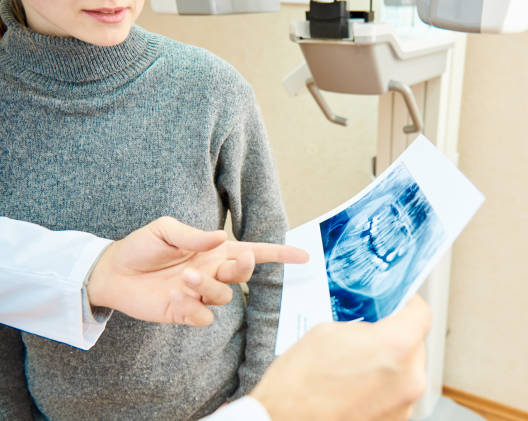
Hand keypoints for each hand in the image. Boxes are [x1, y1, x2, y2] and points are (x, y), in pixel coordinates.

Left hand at [87, 216, 307, 325]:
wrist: (114, 271)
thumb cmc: (142, 246)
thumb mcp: (165, 230)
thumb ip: (194, 235)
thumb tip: (222, 238)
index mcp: (215, 250)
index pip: (255, 251)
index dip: (280, 254)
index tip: (304, 256)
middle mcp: (213, 272)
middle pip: (244, 274)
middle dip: (239, 269)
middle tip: (219, 263)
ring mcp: (201, 294)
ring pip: (225, 297)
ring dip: (208, 288)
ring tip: (183, 278)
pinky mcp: (186, 312)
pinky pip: (205, 317)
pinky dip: (193, 308)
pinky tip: (174, 298)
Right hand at [250, 295, 431, 420]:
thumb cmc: (299, 382)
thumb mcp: (328, 330)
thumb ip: (362, 325)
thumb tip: (373, 325)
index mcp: (395, 346)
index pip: (422, 314)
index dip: (409, 304)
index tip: (399, 303)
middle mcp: (409, 379)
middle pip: (415, 345)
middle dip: (395, 337)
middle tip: (370, 334)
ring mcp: (404, 406)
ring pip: (406, 371)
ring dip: (389, 364)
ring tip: (357, 365)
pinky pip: (396, 394)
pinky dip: (382, 387)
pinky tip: (356, 385)